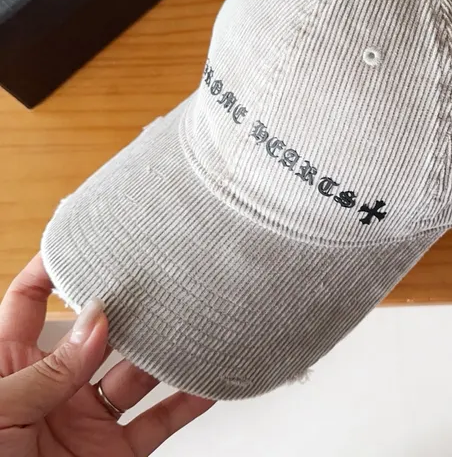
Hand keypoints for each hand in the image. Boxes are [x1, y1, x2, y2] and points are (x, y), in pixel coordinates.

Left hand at [0, 254, 213, 455]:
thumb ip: (47, 370)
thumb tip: (95, 320)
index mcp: (9, 368)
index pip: (28, 301)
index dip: (52, 268)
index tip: (87, 238)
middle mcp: (52, 387)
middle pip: (97, 332)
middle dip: (127, 306)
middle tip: (158, 276)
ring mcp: (85, 420)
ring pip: (136, 373)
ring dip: (166, 350)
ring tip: (194, 319)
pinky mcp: (113, 453)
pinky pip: (159, 421)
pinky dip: (189, 401)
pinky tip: (210, 378)